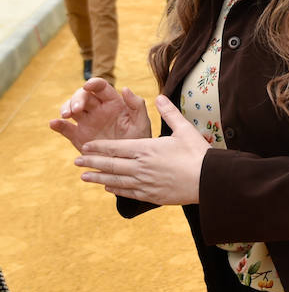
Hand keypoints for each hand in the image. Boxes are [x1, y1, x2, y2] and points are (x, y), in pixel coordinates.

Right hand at [50, 78, 151, 150]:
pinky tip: (54, 123)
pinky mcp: (78, 135)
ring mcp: (86, 121)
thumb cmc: (138, 139)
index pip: (101, 87)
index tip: (88, 86)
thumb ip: (137, 106)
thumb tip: (125, 88)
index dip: (93, 83)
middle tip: (76, 110)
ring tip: (66, 116)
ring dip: (65, 108)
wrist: (129, 162)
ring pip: (70, 108)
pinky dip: (57, 125)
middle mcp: (97, 109)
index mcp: (113, 102)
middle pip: (82, 96)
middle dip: (77, 99)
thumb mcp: (142, 123)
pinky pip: (65, 128)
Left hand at [73, 96, 208, 204]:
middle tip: (77, 161)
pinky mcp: (151, 195)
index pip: (115, 147)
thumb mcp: (184, 129)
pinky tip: (108, 188)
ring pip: (115, 180)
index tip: (86, 147)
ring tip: (84, 177)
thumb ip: (169, 113)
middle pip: (110, 164)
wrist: (209, 180)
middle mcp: (141, 166)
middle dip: (91, 162)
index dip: (98, 147)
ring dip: (98, 178)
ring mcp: (144, 182)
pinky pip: (128, 192)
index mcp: (146, 148)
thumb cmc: (198, 153)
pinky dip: (115, 189)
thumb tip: (159, 96)